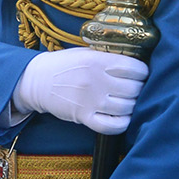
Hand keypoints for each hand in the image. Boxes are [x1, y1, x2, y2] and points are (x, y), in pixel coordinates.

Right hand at [14, 48, 147, 134]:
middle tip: (134, 89)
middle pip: (134, 89)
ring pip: (127, 107)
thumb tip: (137, 61)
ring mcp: (90, 100)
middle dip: (138, 89)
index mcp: (98, 61)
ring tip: (127, 101)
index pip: (135, 69)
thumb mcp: (86, 52)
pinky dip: (122, 123)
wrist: (36, 81)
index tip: (140, 75)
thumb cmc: (65, 65)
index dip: (142, 73)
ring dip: (131, 106)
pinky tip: (122, 117)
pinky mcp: (83, 117)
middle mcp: (96, 80)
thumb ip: (109, 56)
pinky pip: (112, 126)